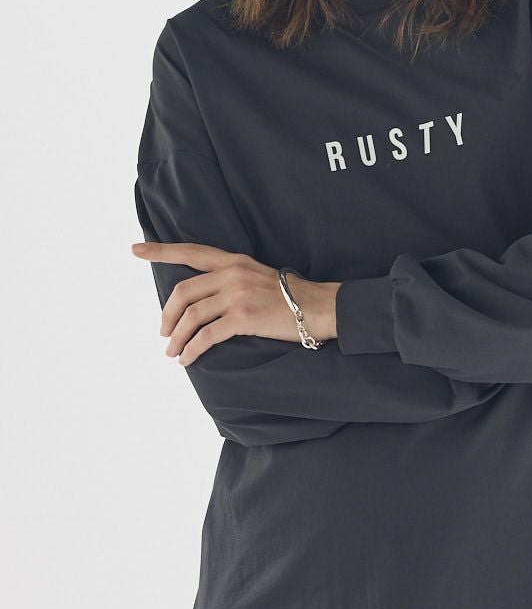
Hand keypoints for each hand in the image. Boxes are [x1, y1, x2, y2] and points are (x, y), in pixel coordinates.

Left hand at [130, 241, 339, 366]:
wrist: (319, 307)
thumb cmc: (292, 296)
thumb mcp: (258, 276)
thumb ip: (232, 280)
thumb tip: (206, 299)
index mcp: (234, 260)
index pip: (191, 252)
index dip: (160, 251)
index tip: (136, 250)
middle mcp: (233, 273)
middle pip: (183, 292)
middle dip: (167, 315)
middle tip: (164, 333)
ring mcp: (237, 294)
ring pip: (191, 316)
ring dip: (176, 338)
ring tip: (173, 352)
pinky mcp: (244, 317)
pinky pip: (206, 336)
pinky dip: (192, 350)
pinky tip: (188, 358)